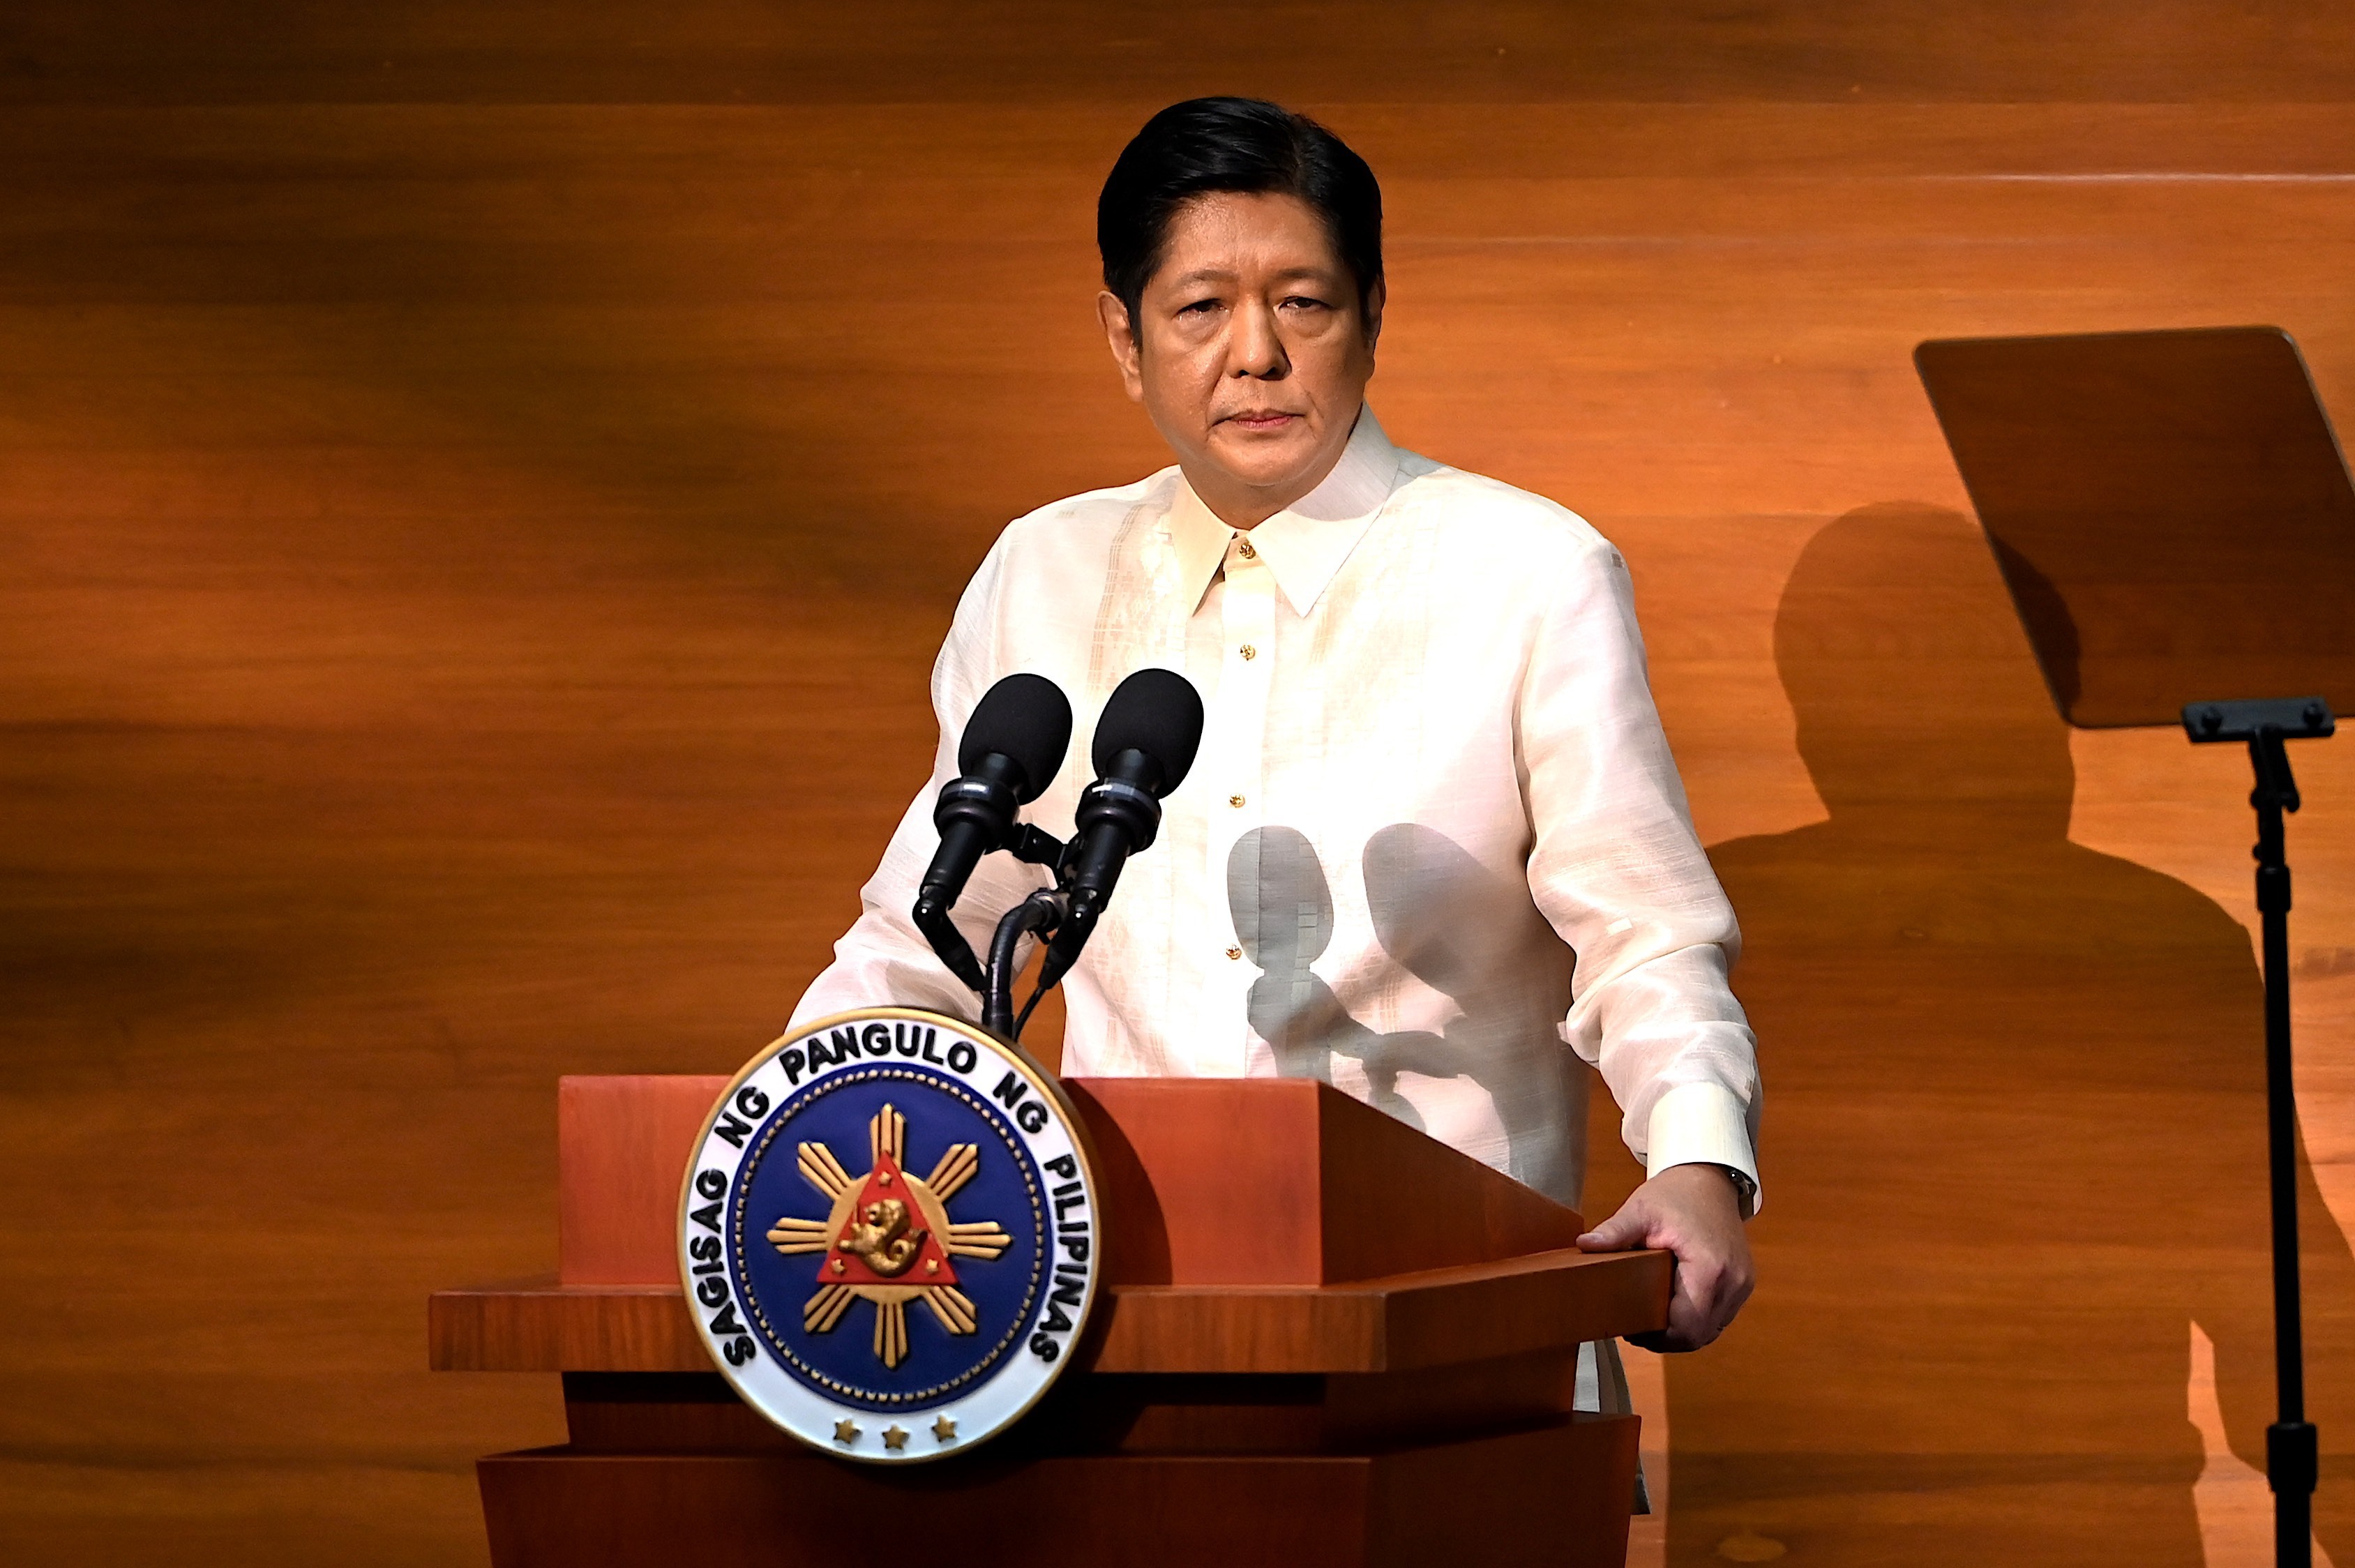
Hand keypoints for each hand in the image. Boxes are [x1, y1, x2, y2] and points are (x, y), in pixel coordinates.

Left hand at [1576, 1162, 1754, 1351]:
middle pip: (1700, 1335)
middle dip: (1668, 1338)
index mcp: (1710, 1268)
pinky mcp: (1743, 1282)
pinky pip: (1719, 1315)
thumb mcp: (1640, 1211)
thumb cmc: (1676, 1194)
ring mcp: (1742, 1283)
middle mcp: (1733, 1281)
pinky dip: (1697, 1318)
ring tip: (1652, 1314)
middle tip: (1638, 1326)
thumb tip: (1584, 1245)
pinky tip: (1673, 1305)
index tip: (1634, 1330)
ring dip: (1683, 1329)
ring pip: (1711, 1329)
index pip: (1687, 1328)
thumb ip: (1614, 1233)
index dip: (1659, 1338)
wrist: (1709, 1178)